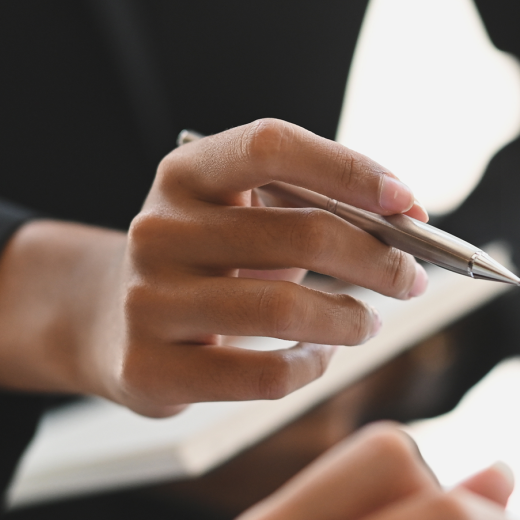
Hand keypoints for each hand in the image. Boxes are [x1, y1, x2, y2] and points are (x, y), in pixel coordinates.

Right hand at [0, 120, 428, 415]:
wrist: (108, 324)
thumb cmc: (206, 265)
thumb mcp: (240, 218)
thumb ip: (310, 208)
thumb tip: (407, 219)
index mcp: (184, 175)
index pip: (271, 146)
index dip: (347, 168)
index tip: (406, 201)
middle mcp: (157, 230)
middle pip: (299, 234)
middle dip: (377, 260)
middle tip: (411, 279)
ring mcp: (146, 301)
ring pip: (285, 310)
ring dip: (350, 319)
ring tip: (368, 322)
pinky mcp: (148, 368)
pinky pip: (263, 374)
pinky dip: (310, 367)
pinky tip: (319, 358)